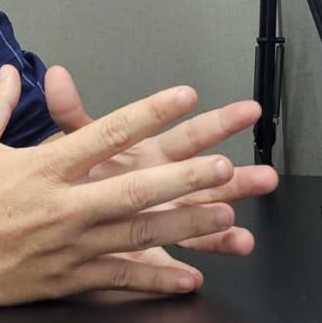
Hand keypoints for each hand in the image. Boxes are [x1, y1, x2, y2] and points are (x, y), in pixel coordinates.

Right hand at [0, 65, 244, 305]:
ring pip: (138, 234)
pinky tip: (189, 279)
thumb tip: (10, 70)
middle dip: (184, 177)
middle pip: (135, 188)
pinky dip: (157, 280)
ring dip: (184, 225)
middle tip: (224, 166)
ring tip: (224, 216)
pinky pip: (120, 278)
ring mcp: (68, 245)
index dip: (148, 112)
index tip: (182, 97)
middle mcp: (62, 205)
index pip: (105, 132)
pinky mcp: (67, 277)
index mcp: (43, 167)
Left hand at [45, 65, 277, 255]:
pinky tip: (241, 241)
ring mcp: (167, 212)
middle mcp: (163, 180)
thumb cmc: (70, 173)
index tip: (243, 112)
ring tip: (260, 192)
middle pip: (207, 168)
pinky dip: (218, 244)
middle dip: (238, 161)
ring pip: (210, 206)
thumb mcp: (69, 142)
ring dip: (236, 200)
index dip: (212, 123)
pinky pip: (192, 246)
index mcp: (146, 153)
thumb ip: (69, 113)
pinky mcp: (161, 245)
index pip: (185, 135)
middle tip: (266, 170)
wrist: (58, 213)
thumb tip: (56, 75)